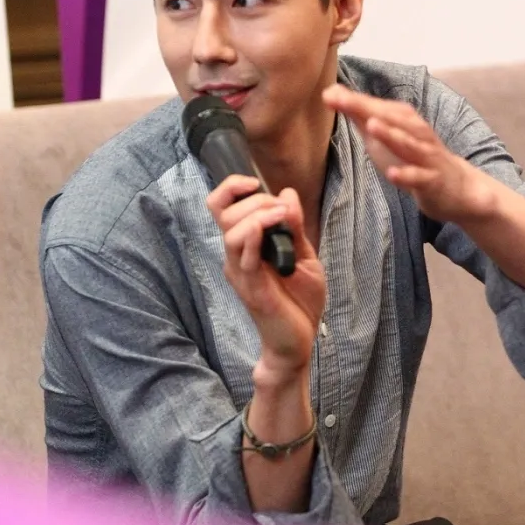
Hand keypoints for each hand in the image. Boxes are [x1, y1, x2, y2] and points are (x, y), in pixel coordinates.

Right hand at [206, 177, 325, 380]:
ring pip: (231, 232)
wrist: (299, 342)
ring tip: (280, 219)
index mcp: (246, 245)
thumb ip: (295, 227)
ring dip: (257, 216)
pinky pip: (244, 257)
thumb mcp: (304, 256)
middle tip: (282, 211)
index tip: (255, 182)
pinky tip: (272, 229)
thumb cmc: (298, 302)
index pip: (220, 207)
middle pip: (224, 213)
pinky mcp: (251, 288)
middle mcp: (236, 257)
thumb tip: (287, 193)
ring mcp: (241, 272)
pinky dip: (255, 235)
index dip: (231, 187)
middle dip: (256, 200)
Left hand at [323, 84, 490, 224]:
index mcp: (403, 119)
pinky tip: (393, 174)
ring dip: (391, 134)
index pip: (375, 107)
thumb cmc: (414, 156)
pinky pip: (419, 177)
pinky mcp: (432, 179)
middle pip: (390, 119)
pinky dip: (407, 175)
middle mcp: (415, 132)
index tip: (327, 93)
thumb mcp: (384, 134)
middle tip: (341, 100)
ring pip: (408, 143)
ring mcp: (426, 155)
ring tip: (371, 125)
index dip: (352, 101)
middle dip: (366, 109)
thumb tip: (331, 93)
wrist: (455, 185)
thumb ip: (360, 115)